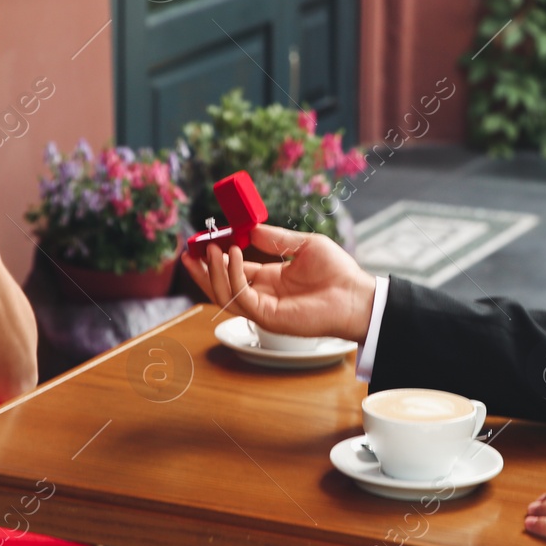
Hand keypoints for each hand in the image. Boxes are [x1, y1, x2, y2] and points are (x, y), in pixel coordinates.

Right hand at [181, 222, 374, 342]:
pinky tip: (233, 254)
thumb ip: (276, 238)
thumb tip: (250, 228)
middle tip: (189, 249)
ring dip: (213, 271)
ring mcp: (264, 309)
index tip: (203, 240)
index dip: (217, 256)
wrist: (356, 294)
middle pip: (221, 285)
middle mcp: (263, 296)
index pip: (234, 270)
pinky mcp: (268, 317)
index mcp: (270, 280)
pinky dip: (232, 275)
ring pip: (224, 294)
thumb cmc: (337, 272)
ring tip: (210, 248)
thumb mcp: (304, 245)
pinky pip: (240, 296)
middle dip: (203, 269)